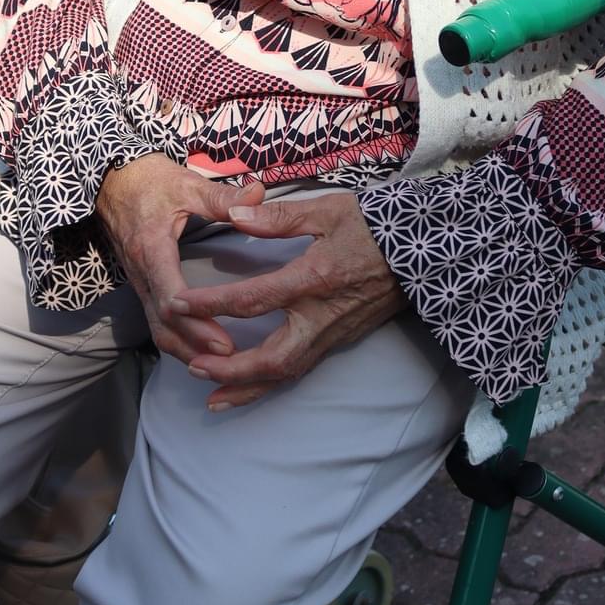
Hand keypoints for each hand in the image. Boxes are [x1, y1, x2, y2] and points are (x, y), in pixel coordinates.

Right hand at [95, 154, 265, 369]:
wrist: (112, 180)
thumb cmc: (150, 180)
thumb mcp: (187, 184)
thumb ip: (223, 196)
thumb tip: (259, 194)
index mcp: (151, 247)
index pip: (169, 295)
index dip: (195, 321)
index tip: (223, 338)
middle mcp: (140, 271)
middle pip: (162, 322)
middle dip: (193, 345)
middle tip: (229, 359)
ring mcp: (137, 280)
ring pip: (155, 326)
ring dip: (183, 348)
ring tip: (218, 364)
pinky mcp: (140, 284)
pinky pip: (153, 319)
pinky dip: (174, 338)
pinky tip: (197, 349)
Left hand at [167, 194, 406, 410]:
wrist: (426, 249)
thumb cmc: (376, 224)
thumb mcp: (328, 210)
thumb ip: (278, 218)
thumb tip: (236, 216)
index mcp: (314, 279)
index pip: (253, 299)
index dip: (211, 304)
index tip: (178, 304)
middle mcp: (323, 316)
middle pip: (271, 357)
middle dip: (230, 367)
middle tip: (192, 365)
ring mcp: (334, 333)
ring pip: (287, 373)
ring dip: (247, 387)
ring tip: (211, 395)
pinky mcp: (342, 340)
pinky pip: (301, 369)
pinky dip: (271, 383)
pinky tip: (249, 387)